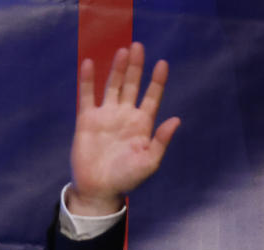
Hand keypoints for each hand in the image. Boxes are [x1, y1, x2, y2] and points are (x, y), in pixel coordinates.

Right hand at [69, 42, 180, 215]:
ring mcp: (106, 116)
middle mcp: (125, 116)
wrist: (100, 188)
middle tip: (139, 46)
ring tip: (122, 50)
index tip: (163, 63)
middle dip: (136, 67)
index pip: (152, 97)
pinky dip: (88, 80)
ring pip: (112, 86)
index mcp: (143, 125)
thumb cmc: (128, 177)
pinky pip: (87, 95)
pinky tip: (91, 63)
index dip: (157, 81)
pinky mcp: (87, 119)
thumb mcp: (150, 161)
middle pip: (131, 85)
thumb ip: (161, 140)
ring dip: (117, 69)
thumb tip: (176, 119)